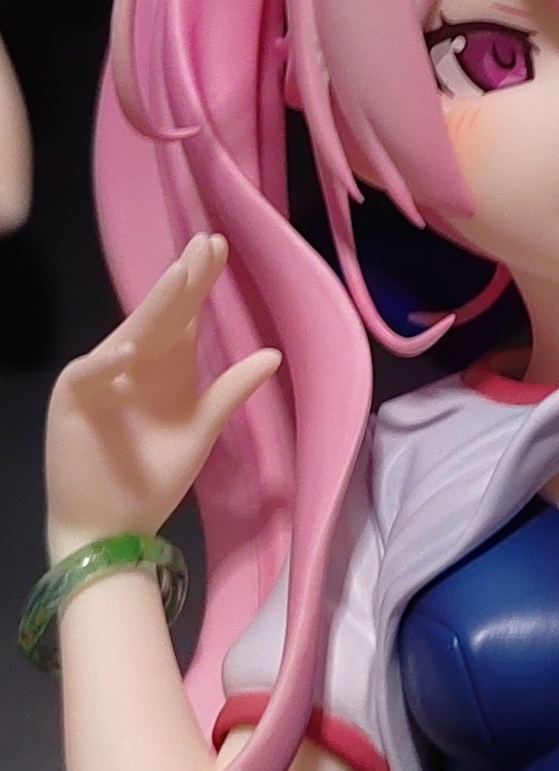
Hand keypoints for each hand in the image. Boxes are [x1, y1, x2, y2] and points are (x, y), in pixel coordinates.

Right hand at [44, 234, 280, 561]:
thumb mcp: (202, 428)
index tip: (217, 247)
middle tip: (203, 245)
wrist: (113, 525)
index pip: (183, 315)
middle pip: (159, 315)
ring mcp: (101, 379)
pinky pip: (89, 374)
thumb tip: (274, 353)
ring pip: (128, 333)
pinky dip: (108, 361)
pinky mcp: (73, 402)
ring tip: (178, 277)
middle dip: (181, 280)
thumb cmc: (154, 477)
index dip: (198, 282)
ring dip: (152, 307)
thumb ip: (232, 390)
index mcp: (164, 366)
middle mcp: (133, 363)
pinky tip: (130, 347)